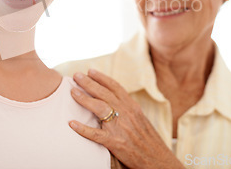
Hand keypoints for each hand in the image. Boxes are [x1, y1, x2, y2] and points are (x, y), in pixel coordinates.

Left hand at [69, 69, 183, 168]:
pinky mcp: (115, 142)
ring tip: (72, 92)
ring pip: (99, 107)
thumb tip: (114, 101)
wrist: (158, 160)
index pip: (115, 87)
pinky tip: (71, 123)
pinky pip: (95, 134)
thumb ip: (127, 110)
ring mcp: (120, 127)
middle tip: (76, 76)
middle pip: (104, 93)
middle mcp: (126, 113)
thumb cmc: (149, 141)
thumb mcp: (141, 119)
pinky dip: (82, 129)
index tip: (90, 71)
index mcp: (132, 107)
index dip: (102, 78)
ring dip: (84, 98)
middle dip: (88, 82)